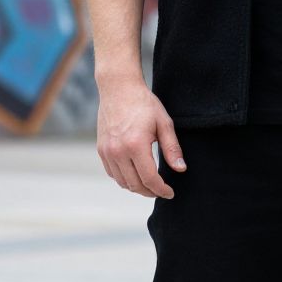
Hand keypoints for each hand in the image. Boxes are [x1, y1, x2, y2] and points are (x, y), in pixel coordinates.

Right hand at [96, 81, 186, 198]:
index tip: (170, 193)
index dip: (161, 190)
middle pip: (135, 184)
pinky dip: (124, 179)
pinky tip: (135, 174)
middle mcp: (118, 151)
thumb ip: (172, 148)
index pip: (149, 179)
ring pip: (122, 182)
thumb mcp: (164, 122)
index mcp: (136, 145)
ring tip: (150, 184)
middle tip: (161, 190)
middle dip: (150, 192)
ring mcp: (107, 151)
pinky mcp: (101, 149)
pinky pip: (112, 173)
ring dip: (137, 187)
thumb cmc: (144, 103)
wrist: (119, 88)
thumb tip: (180, 169)